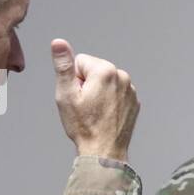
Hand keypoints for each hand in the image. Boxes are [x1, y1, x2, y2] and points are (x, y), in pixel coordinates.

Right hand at [51, 38, 138, 160]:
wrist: (104, 152)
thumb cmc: (84, 126)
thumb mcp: (66, 94)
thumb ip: (63, 65)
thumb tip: (59, 42)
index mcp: (105, 70)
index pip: (80, 61)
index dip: (74, 79)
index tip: (78, 97)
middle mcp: (122, 76)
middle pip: (94, 70)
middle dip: (86, 84)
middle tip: (85, 106)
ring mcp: (131, 89)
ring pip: (105, 82)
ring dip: (98, 92)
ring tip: (95, 112)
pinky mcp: (134, 101)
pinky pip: (116, 93)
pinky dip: (109, 101)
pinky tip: (105, 116)